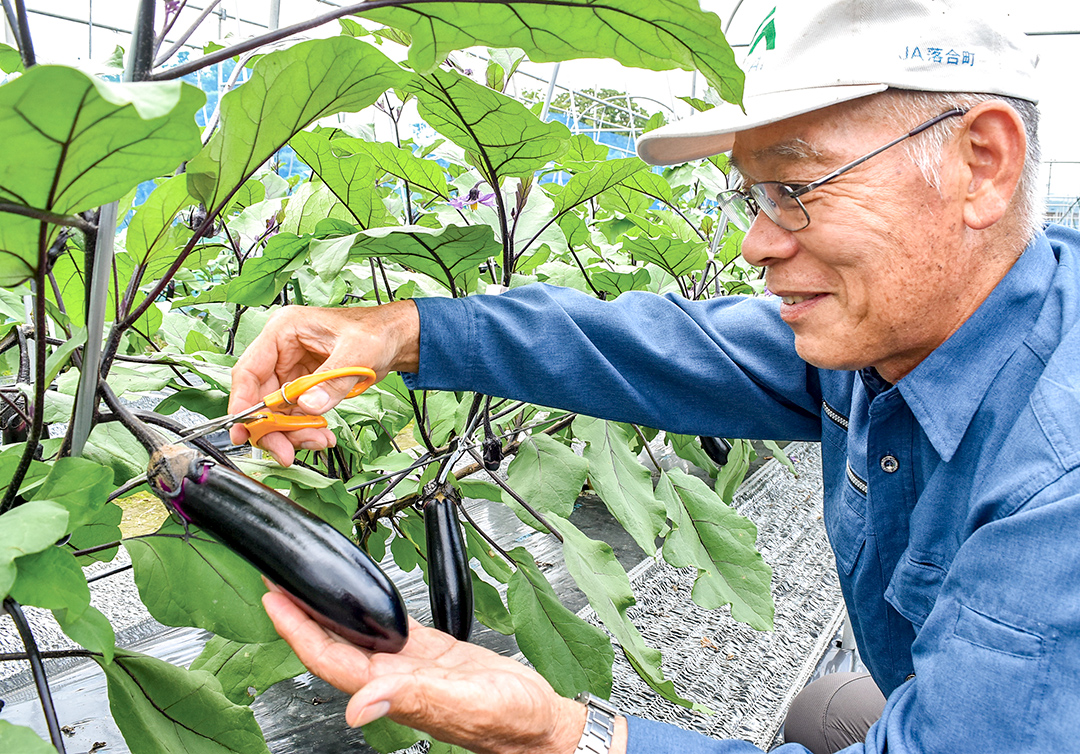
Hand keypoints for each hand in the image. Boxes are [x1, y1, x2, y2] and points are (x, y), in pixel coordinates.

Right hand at [228, 301, 419, 464]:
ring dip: (292, 432)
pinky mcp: (304, 386)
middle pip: (260, 397)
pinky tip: (321, 435)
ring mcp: (292, 370)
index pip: (248, 371)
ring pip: (277, 411)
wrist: (393, 340)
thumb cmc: (375, 332)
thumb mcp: (357, 353)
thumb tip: (308, 406)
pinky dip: (305, 428)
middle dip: (272, 428)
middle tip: (285, 451)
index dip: (242, 403)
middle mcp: (282, 351)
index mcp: (284, 331)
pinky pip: (295, 413)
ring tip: (317, 440)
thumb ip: (332, 382)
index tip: (244, 430)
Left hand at [262, 588, 586, 753]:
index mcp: (395, 690)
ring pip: (354, 637)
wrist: (540, 724)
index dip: (298, 631)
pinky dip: (367, 612)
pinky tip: (359, 599)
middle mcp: (394, 680)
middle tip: (277, 580)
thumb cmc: (512, 722)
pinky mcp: (430, 655)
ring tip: (306, 584)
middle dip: (300, 616)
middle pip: (332, 646)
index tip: (275, 599)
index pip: (330, 659)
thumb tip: (359, 706)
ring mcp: (410, 667)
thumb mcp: (468, 704)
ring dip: (327, 612)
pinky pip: (388, 630)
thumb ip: (416, 699)